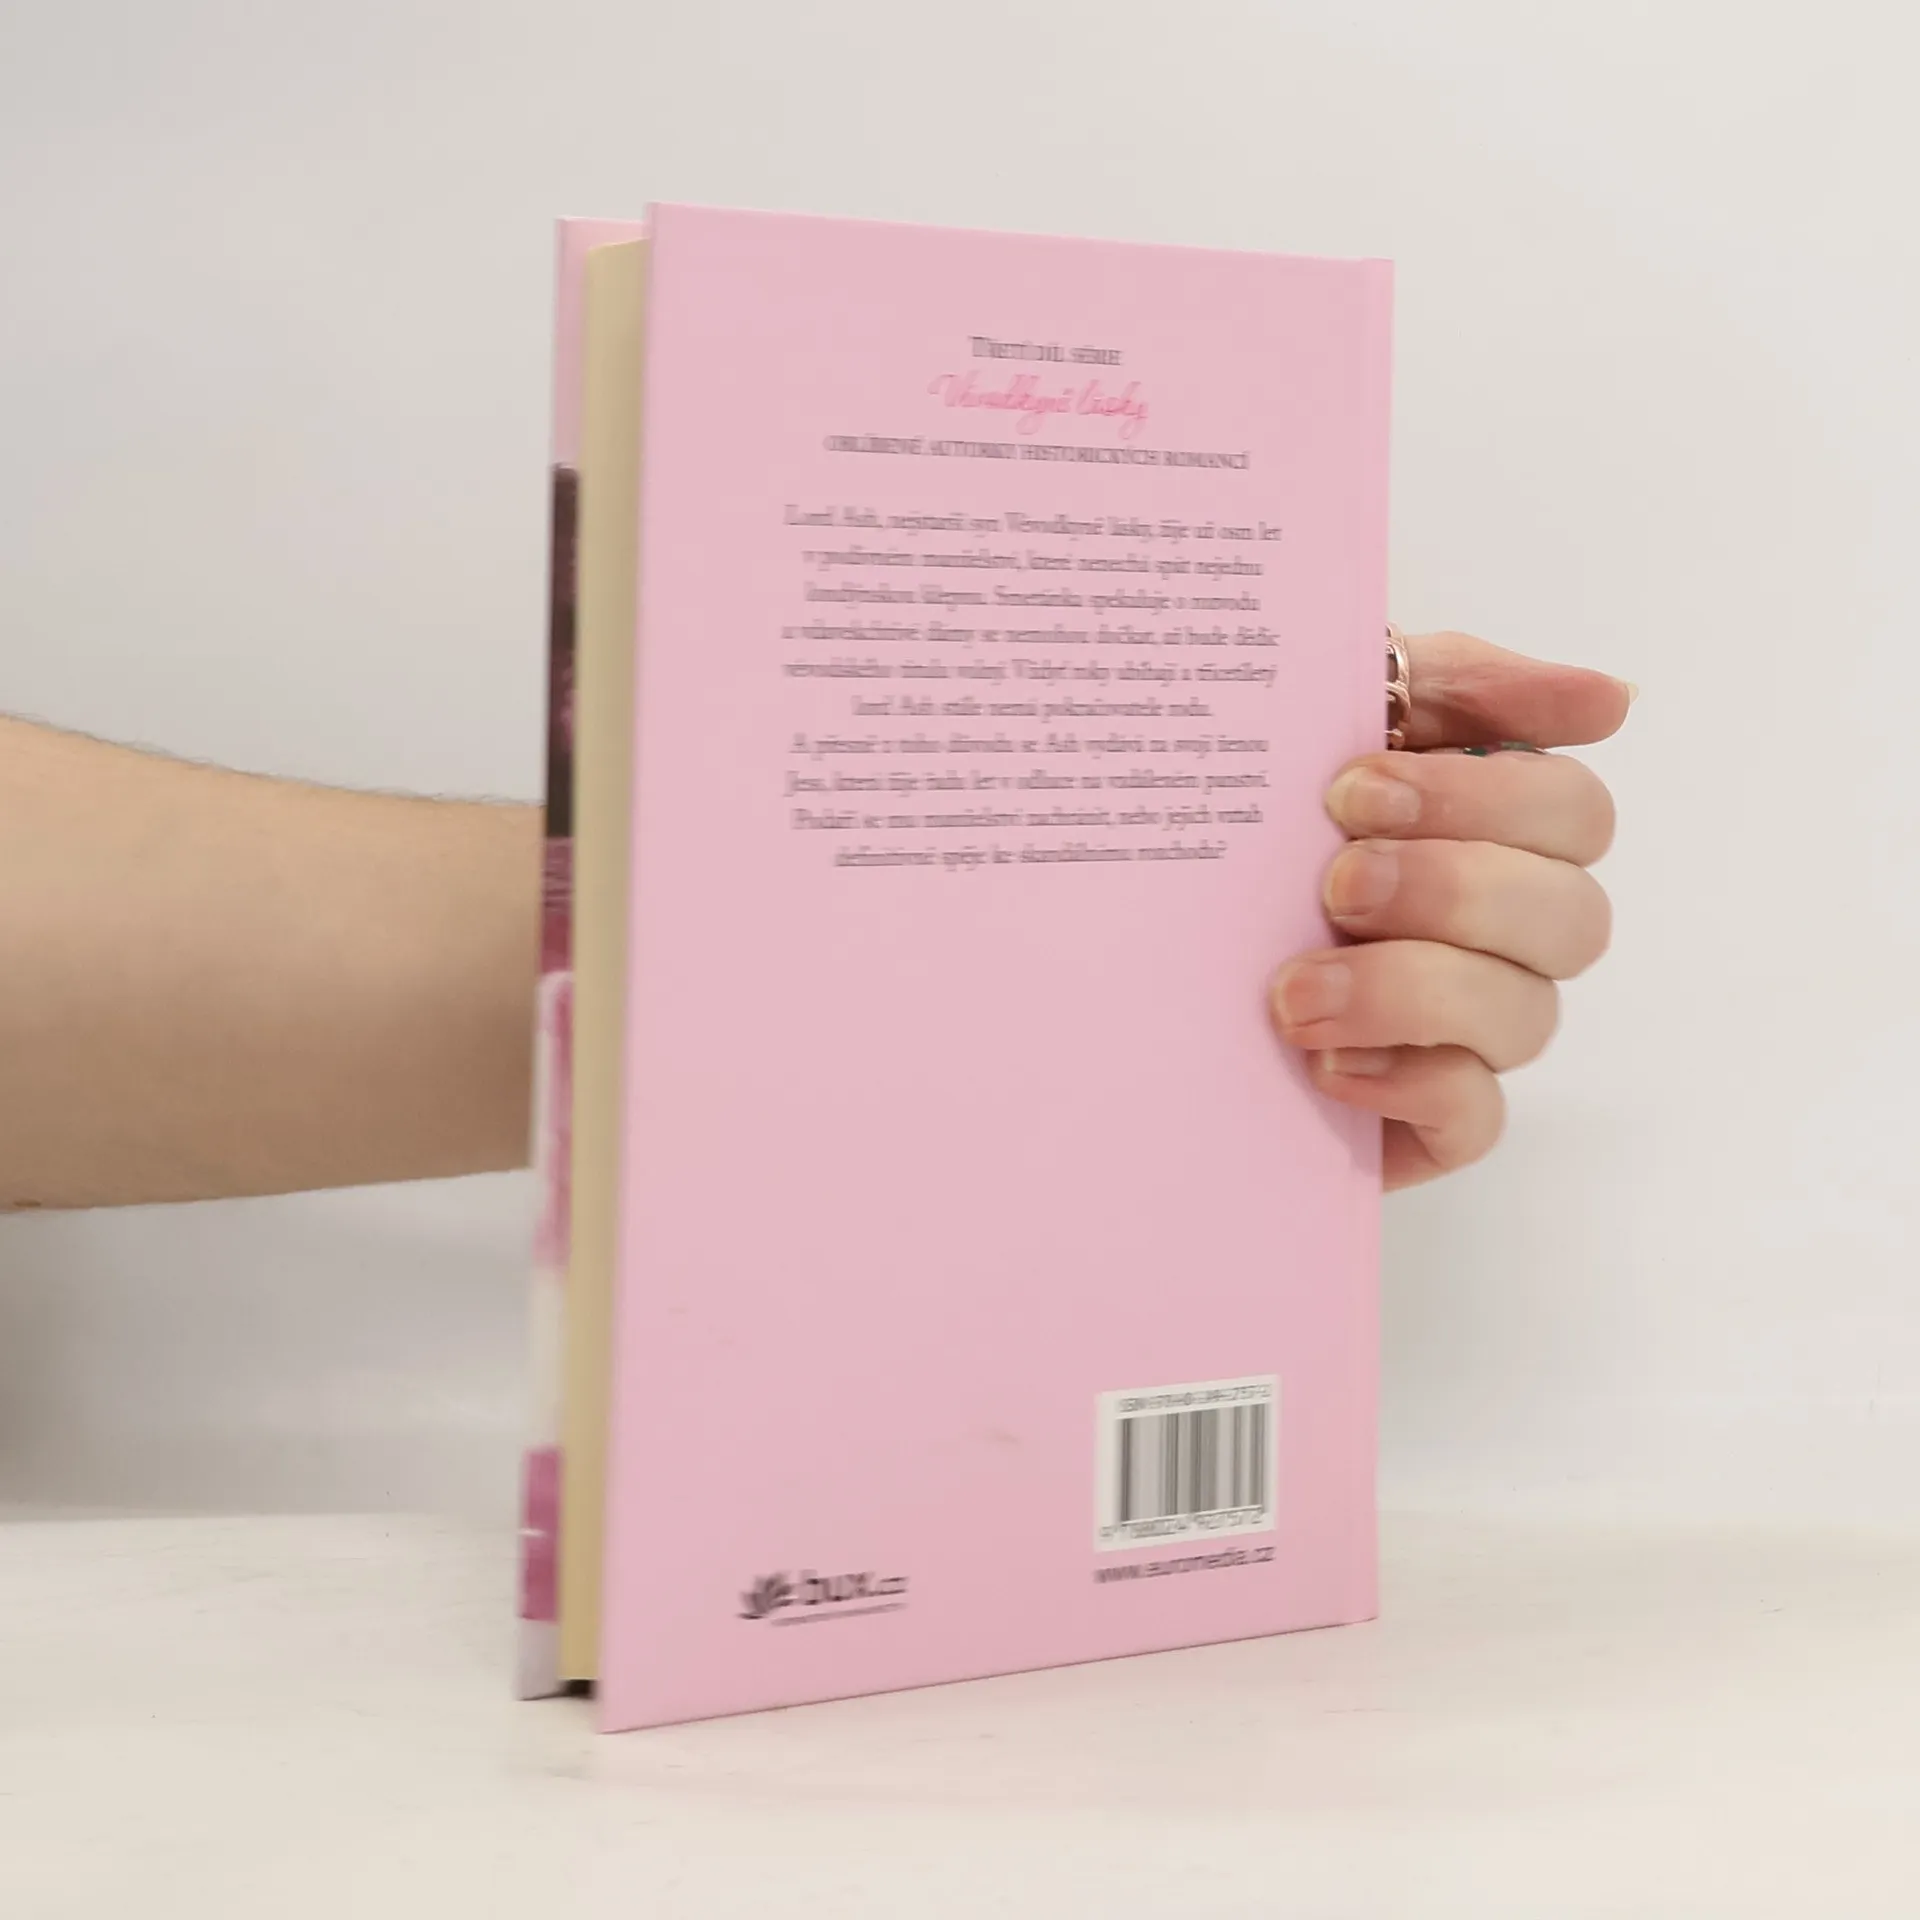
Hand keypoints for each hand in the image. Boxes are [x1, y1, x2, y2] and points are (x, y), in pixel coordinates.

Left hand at [1269, 631, 1631, 1189]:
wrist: (1132, 945)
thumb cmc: (1245, 819)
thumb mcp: (1324, 712)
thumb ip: (1455, 684)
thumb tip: (1613, 699)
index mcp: (1494, 829)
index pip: (1572, 812)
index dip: (1483, 796)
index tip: (1353, 789)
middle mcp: (1502, 932)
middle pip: (1571, 915)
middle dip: (1451, 890)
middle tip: (1334, 883)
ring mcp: (1471, 1031)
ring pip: (1528, 1016)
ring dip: (1410, 990)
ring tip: (1294, 988)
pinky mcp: (1426, 1120)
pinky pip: (1477, 1117)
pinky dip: (1408, 1082)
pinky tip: (1324, 1063)